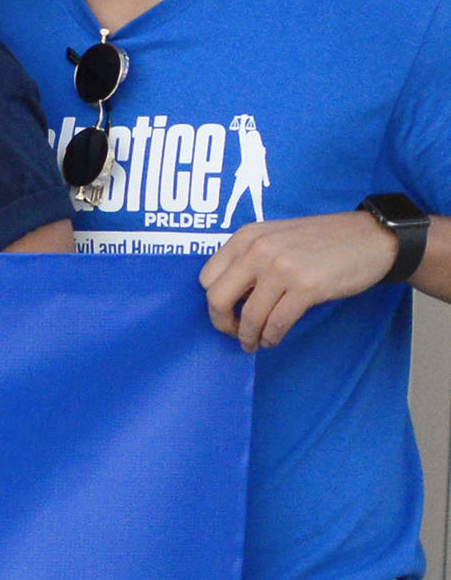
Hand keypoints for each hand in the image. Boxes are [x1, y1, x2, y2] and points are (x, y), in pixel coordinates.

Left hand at [200, 211, 406, 349]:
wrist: (373, 237)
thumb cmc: (324, 241)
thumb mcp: (277, 237)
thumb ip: (250, 260)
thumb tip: (228, 299)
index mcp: (247, 237)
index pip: (207, 278)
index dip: (214, 302)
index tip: (226, 313)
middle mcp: (259, 249)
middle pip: (217, 299)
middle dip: (223, 323)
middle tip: (235, 334)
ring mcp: (282, 268)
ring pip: (249, 316)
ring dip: (249, 336)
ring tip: (256, 342)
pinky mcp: (307, 286)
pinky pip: (277, 323)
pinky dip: (272, 336)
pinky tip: (274, 338)